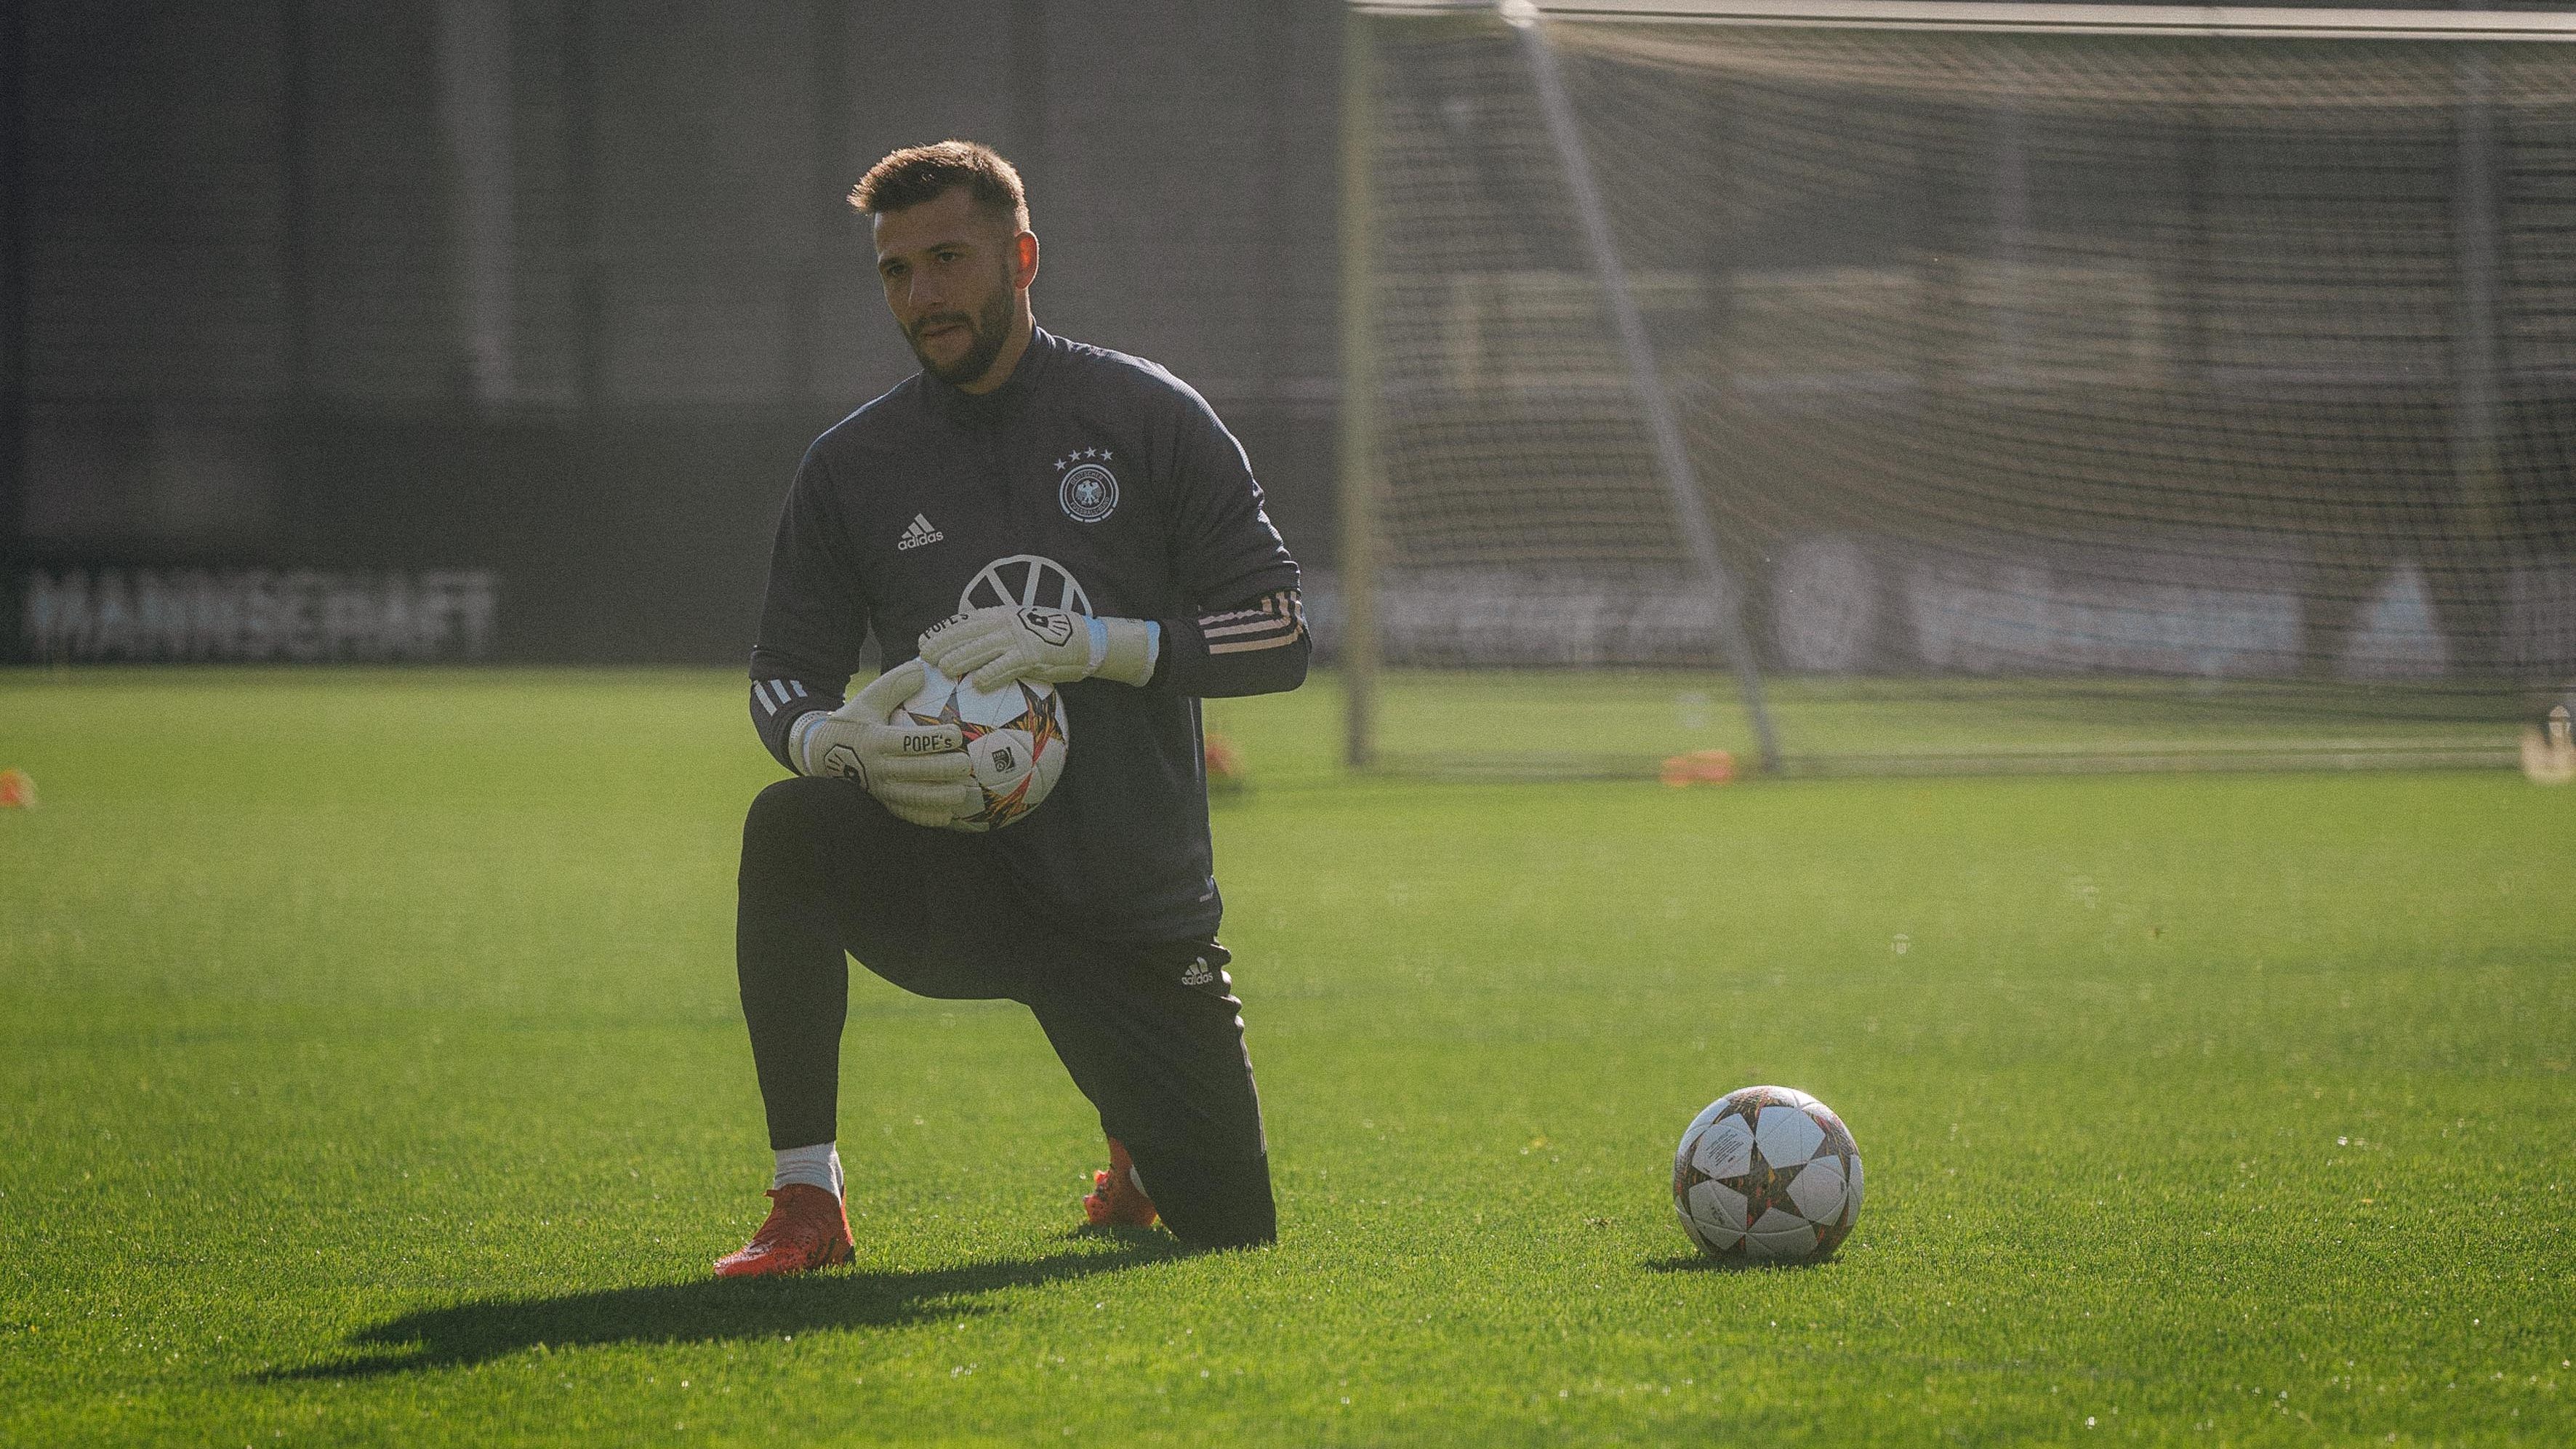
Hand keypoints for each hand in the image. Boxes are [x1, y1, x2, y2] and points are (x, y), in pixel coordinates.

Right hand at [791, 659, 979, 827]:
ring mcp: (879, 790)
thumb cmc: (854, 723)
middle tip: (967, 764)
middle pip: (916, 772)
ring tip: (964, 792)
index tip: (956, 734)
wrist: (823, 755)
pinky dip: (927, 817)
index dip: (934, 740)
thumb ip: (894, 684)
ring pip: (914, 799)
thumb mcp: (867, 700)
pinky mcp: (881, 804)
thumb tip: (922, 670)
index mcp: (874, 741)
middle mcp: (877, 768)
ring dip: (940, 797)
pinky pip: (906, 815)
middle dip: (944, 769)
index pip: (908, 742)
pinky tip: (948, 815)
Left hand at [917, 605, 1156, 689]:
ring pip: (982, 649)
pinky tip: (978, 685)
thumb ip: (996, 634)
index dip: (942, 631)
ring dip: (961, 659)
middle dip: (944, 644)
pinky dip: (991, 675)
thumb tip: (969, 651)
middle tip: (925, 658)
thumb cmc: (1049, 638)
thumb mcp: (1020, 627)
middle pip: (967, 634)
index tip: (922, 642)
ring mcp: (1018, 640)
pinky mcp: (1032, 657)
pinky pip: (1006, 667)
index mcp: (1000, 616)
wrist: (1084, 640)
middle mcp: (1006, 624)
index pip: (964, 622)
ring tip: (944, 670)